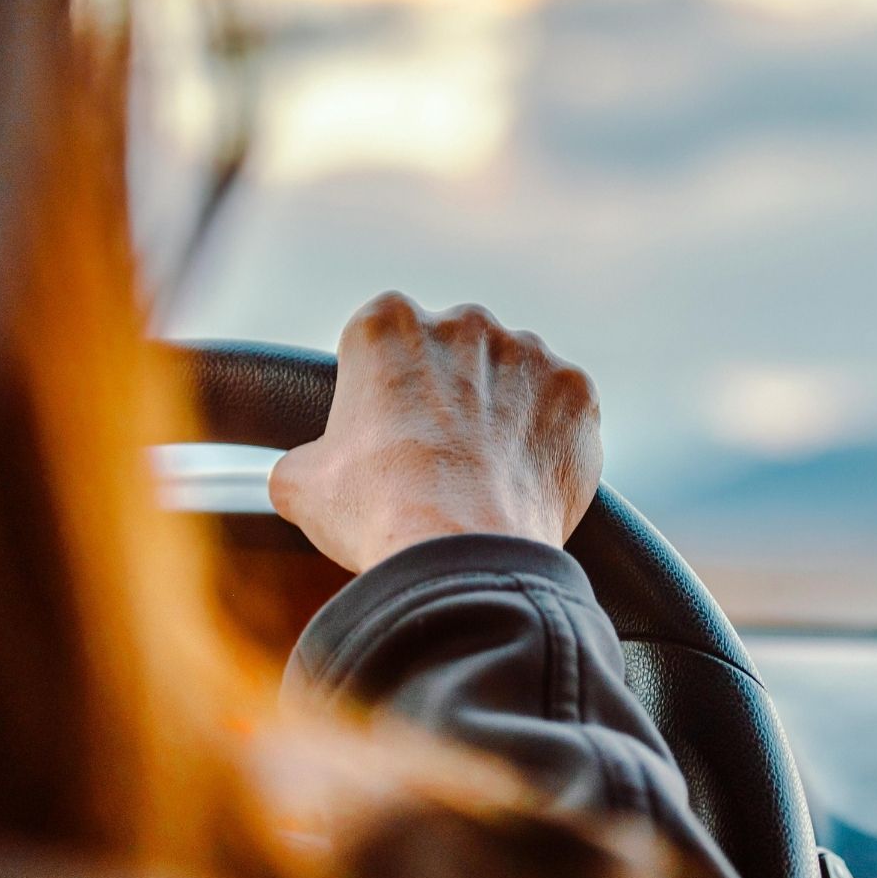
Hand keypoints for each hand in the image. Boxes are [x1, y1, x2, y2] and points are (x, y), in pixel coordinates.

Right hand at [269, 292, 602, 573]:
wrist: (462, 556)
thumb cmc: (376, 514)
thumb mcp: (300, 485)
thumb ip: (302, 457)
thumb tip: (306, 470)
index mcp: (386, 325)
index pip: (384, 343)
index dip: (384, 392)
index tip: (388, 435)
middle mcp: (462, 322)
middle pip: (454, 353)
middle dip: (448, 396)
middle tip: (439, 461)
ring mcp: (528, 353)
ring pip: (514, 378)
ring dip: (503, 413)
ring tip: (486, 477)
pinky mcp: (576, 391)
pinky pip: (562, 410)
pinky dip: (549, 439)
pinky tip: (526, 482)